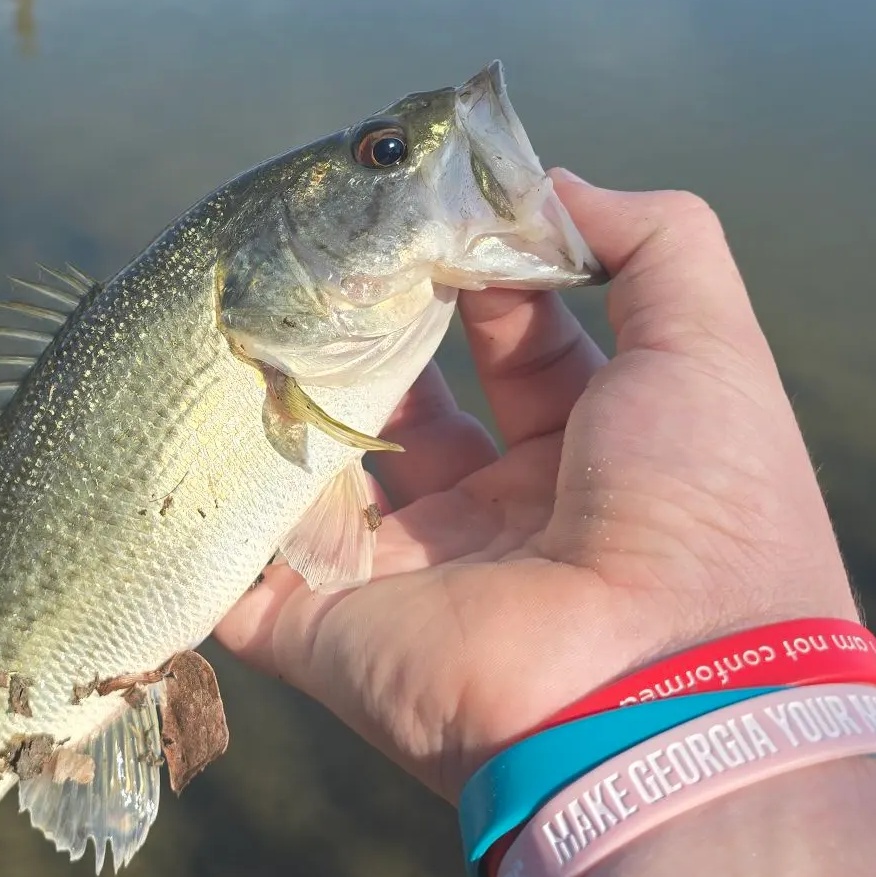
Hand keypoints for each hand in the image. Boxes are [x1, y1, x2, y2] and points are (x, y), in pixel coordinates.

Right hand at [215, 173, 859, 802]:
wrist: (653, 693)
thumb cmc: (697, 507)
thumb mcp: (708, 347)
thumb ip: (654, 242)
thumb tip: (551, 184)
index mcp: (579, 454)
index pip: (506, 343)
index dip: (465, 276)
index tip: (409, 213)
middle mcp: (489, 517)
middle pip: (402, 406)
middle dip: (363, 335)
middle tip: (314, 265)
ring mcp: (403, 579)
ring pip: (317, 481)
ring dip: (277, 413)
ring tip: (234, 325)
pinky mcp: (325, 635)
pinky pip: (242, 580)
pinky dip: (204, 529)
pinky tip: (167, 444)